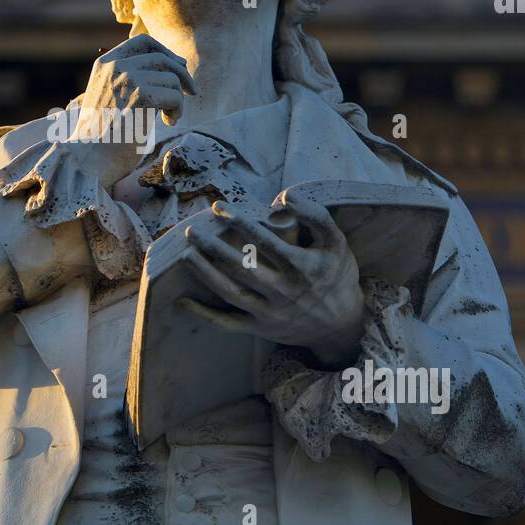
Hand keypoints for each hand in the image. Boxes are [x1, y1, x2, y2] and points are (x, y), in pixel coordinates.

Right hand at [66, 34, 196, 187]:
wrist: (89, 159)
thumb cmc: (103, 136)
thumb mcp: (110, 98)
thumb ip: (130, 80)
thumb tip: (173, 67)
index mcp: (105, 64)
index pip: (142, 43)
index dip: (166, 52)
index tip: (179, 66)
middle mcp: (115, 66)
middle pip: (162, 58)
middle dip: (182, 75)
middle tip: (191, 91)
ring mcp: (127, 79)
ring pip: (172, 80)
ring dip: (177, 100)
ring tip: (168, 118)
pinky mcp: (141, 96)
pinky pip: (175, 96)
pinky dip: (177, 111)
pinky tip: (167, 123)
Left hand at [178, 196, 364, 368]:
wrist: (342, 324)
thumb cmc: (336, 275)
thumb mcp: (336, 243)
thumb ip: (316, 215)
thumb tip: (285, 195)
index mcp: (302, 267)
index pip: (264, 241)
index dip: (238, 222)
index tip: (217, 207)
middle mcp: (284, 292)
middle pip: (242, 268)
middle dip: (213, 248)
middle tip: (191, 230)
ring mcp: (270, 313)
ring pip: (231, 293)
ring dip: (205, 274)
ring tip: (185, 254)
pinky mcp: (261, 329)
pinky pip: (228, 324)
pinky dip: (205, 316)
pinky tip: (183, 302)